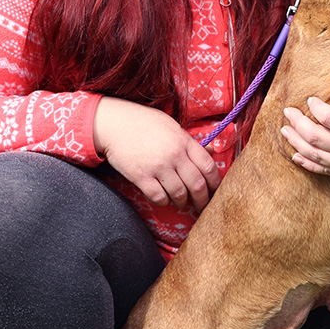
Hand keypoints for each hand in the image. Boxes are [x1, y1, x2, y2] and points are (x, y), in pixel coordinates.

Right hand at [92, 97, 220, 209]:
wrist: (114, 123)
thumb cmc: (143, 123)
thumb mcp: (171, 126)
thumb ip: (191, 141)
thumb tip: (212, 151)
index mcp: (184, 141)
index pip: (209, 166)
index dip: (215, 183)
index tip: (216, 191)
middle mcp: (174, 154)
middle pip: (197, 184)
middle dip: (202, 199)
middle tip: (202, 205)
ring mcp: (158, 166)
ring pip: (179, 194)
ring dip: (182, 202)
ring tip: (180, 202)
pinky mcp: (141, 176)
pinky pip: (159, 197)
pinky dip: (164, 202)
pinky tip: (163, 198)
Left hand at [281, 66, 329, 184]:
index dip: (316, 108)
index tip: (310, 100)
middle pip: (316, 138)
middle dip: (298, 124)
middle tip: (289, 112)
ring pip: (315, 155)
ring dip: (296, 142)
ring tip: (286, 129)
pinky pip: (322, 170)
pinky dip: (306, 162)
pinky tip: (295, 152)